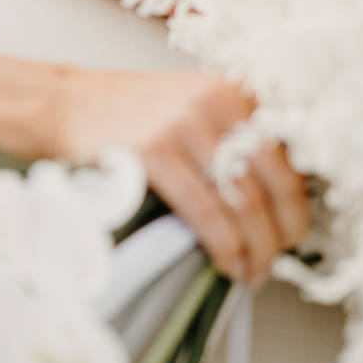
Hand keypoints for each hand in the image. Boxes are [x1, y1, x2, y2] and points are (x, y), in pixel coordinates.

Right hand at [59, 70, 307, 283]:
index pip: (292, 154)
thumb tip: (281, 198)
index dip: (298, 203)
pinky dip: (224, 246)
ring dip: (257, 249)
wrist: (64, 104)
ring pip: (245, 202)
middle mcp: (217, 100)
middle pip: (276, 181)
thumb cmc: (131, 116)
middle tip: (275, 263)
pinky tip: (227, 263)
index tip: (293, 234)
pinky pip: (206, 212)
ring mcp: (184, 124)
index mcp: (236, 89)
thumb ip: (235, 136)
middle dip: (283, 233)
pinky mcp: (153, 151)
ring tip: (252, 273)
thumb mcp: (192, 105)